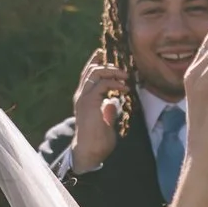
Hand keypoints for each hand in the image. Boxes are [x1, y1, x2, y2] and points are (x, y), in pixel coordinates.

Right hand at [70, 56, 129, 170]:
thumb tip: (114, 102)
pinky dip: (115, 83)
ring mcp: (83, 98)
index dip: (95, 62)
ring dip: (112, 71)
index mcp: (83, 98)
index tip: (105, 55)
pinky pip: (102, 84)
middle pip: (91, 70)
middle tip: (124, 70)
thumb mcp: (105, 120)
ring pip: (95, 73)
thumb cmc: (98, 140)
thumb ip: (108, 109)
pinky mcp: (88, 102)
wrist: (89, 151)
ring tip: (126, 76)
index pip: (88, 74)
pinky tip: (125, 88)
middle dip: (108, 65)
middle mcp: (81, 95)